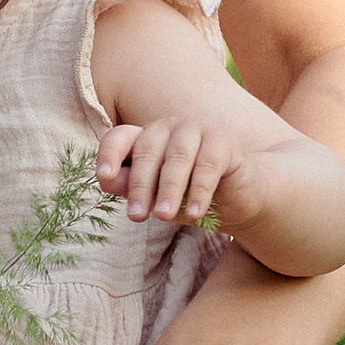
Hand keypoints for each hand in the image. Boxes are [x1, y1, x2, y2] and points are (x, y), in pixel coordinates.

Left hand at [97, 108, 233, 228]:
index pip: (121, 137)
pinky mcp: (224, 142)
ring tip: (163, 217)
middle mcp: (170, 127)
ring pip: (177, 158)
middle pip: (147, 150)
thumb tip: (107, 181)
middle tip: (136, 216)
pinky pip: (207, 166)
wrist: (241, 198)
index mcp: (148, 137)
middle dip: (140, 185)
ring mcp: (197, 130)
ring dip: (168, 189)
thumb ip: (132, 186)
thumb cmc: (191, 195)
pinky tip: (194, 213)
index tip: (104, 176)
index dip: (110, 154)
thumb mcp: (157, 195)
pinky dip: (199, 191)